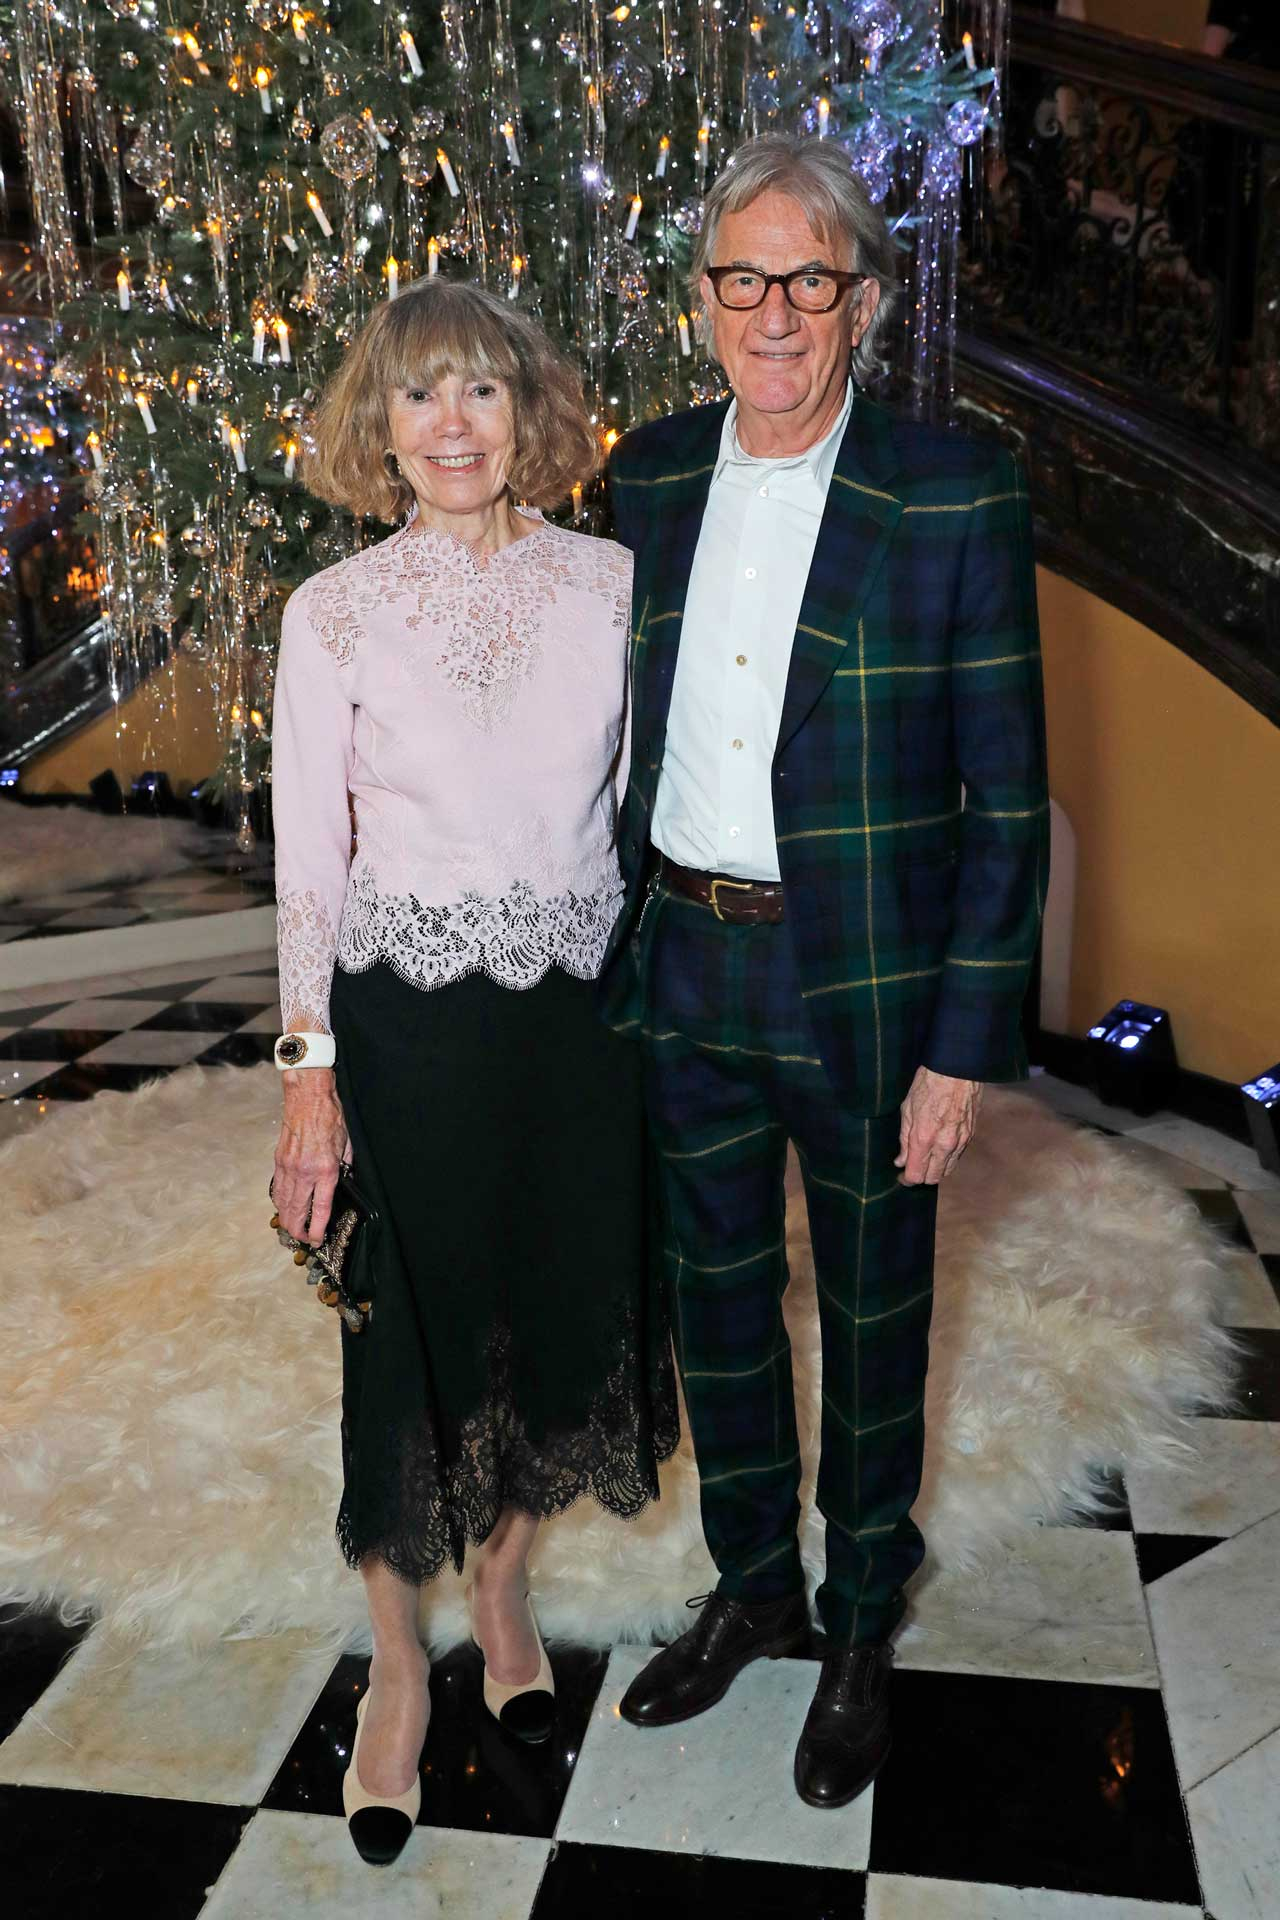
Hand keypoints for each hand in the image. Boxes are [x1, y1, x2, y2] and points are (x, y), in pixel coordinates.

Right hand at [272, 1068, 349, 1244]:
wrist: (308, 1097)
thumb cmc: (330, 1118)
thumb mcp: (347, 1146)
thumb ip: (345, 1168)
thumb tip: (344, 1184)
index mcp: (326, 1170)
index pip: (319, 1209)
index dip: (317, 1230)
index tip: (317, 1241)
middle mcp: (304, 1172)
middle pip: (296, 1213)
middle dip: (298, 1231)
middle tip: (305, 1239)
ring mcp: (288, 1167)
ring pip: (283, 1204)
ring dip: (287, 1220)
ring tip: (294, 1229)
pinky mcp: (278, 1161)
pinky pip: (277, 1189)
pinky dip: (280, 1203)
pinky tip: (285, 1209)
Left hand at [895, 1067, 982, 1186]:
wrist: (956, 1070)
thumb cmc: (928, 1085)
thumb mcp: (907, 1110)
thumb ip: (904, 1139)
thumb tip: (901, 1160)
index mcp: (924, 1138)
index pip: (916, 1175)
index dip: (907, 1180)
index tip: (902, 1176)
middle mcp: (944, 1144)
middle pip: (933, 1178)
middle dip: (921, 1177)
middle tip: (913, 1168)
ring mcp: (960, 1141)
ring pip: (947, 1170)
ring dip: (936, 1169)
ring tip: (926, 1158)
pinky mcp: (970, 1136)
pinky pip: (957, 1156)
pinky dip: (947, 1158)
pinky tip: (939, 1147)